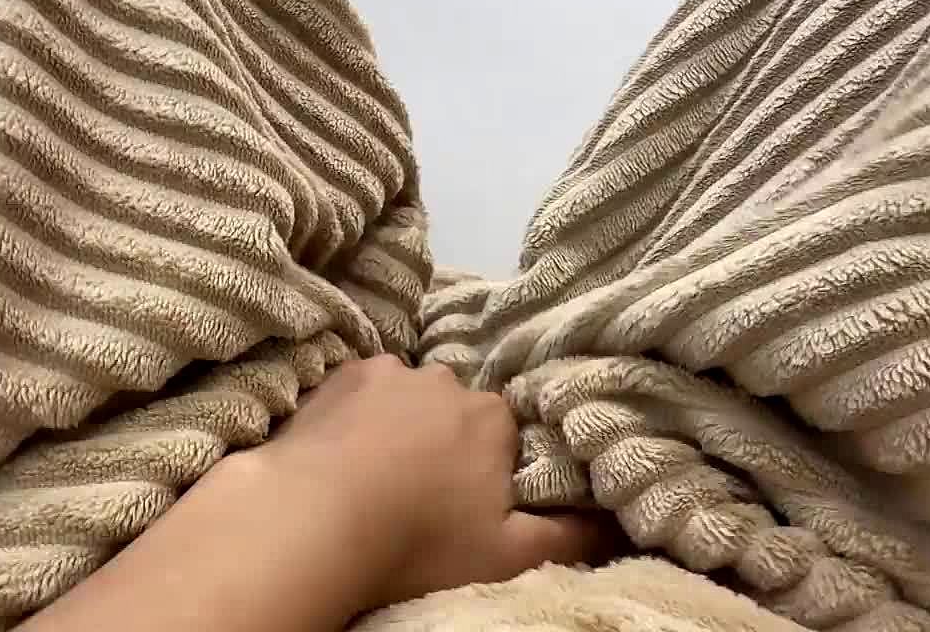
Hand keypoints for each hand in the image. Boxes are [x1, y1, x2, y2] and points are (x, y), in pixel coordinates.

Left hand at [231, 354, 617, 608]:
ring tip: (373, 476)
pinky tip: (340, 454)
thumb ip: (571, 537)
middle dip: (445, 443)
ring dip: (398, 426)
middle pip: (455, 411)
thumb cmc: (417, 541)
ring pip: (405, 398)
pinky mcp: (335, 377)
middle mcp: (444, 380)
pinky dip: (355, 417)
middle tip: (420, 494)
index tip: (471, 500)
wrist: (310, 519)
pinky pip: (359, 392)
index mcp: (492, 417)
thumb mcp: (508, 556)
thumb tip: (619, 525)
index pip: (507, 432)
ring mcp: (385, 372)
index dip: (492, 467)